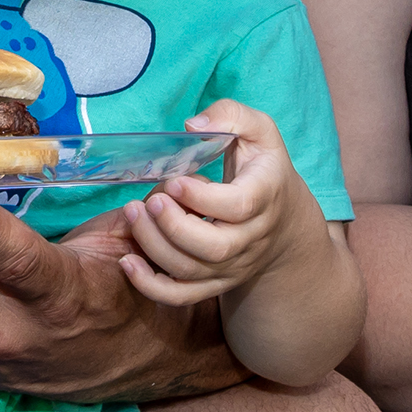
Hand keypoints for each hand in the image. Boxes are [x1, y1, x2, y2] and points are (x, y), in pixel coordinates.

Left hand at [120, 102, 310, 306]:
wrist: (284, 220)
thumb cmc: (262, 168)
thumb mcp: (259, 131)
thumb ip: (231, 116)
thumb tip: (192, 126)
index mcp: (264, 196)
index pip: (239, 207)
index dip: (204, 198)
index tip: (175, 180)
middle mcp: (251, 237)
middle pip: (215, 247)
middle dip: (175, 227)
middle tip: (148, 201)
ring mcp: (233, 264)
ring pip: (193, 271)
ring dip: (155, 248)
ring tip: (133, 215)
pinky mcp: (215, 281)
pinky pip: (182, 295)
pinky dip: (152, 287)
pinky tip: (127, 262)